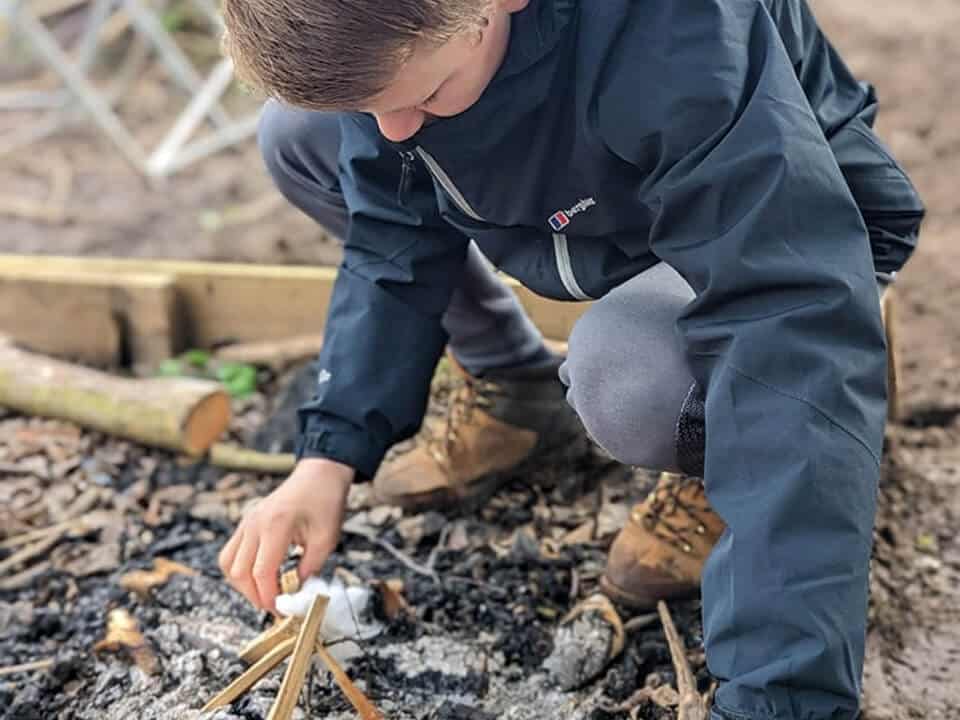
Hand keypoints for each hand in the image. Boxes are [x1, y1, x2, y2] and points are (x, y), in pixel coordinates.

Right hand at [218, 458, 353, 611]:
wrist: (318, 475)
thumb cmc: (326, 502)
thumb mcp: (326, 539)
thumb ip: (310, 569)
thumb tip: (296, 596)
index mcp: (276, 525)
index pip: (261, 572)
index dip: (269, 597)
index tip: (282, 611)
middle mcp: (254, 523)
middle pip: (239, 572)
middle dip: (254, 596)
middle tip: (274, 607)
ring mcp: (246, 522)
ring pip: (228, 563)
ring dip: (242, 585)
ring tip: (265, 594)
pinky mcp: (246, 523)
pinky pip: (231, 553)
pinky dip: (240, 570)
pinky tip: (259, 577)